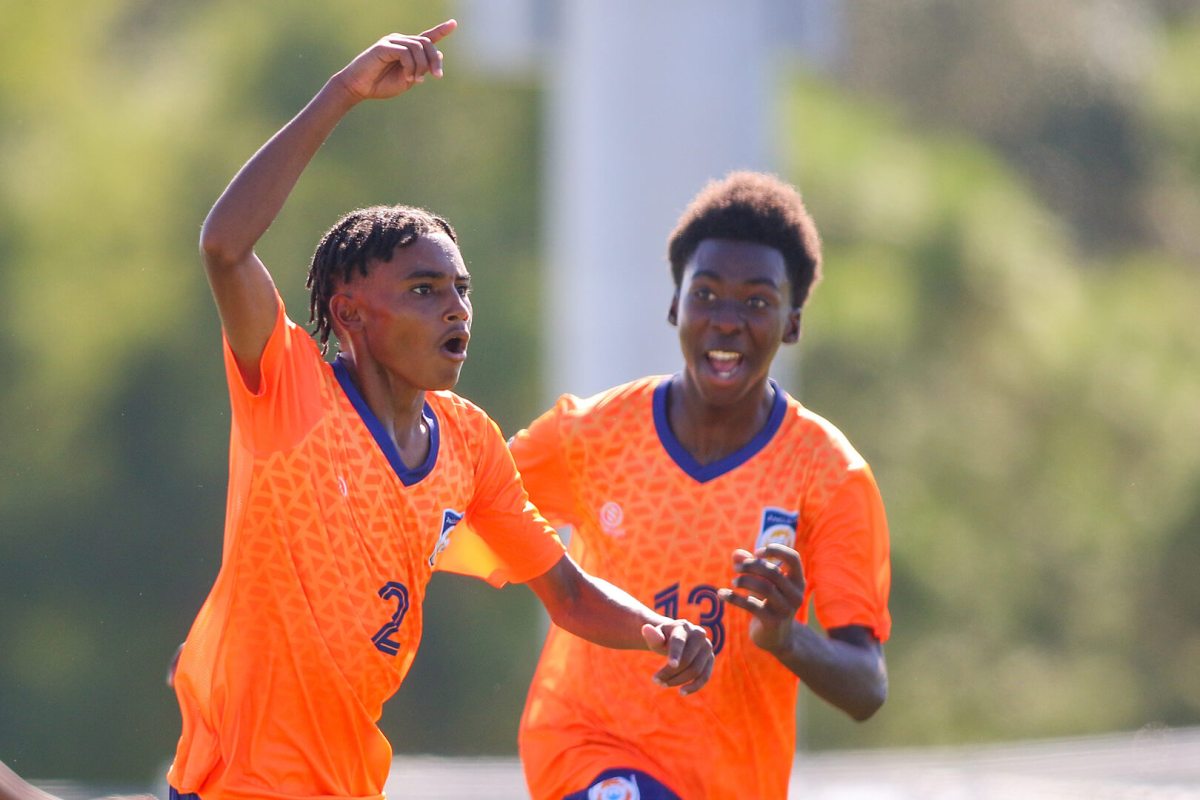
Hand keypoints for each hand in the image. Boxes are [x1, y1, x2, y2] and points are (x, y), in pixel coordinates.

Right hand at [334, 20, 457, 101]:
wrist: (359, 88)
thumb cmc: (381, 85)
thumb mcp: (408, 79)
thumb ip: (422, 68)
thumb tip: (439, 53)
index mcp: (407, 49)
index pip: (426, 37)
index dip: (441, 30)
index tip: (454, 23)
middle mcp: (400, 41)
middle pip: (426, 43)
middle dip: (435, 60)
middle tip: (437, 76)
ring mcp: (392, 41)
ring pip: (418, 47)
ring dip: (421, 66)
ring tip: (415, 80)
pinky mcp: (384, 46)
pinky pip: (405, 52)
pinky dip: (411, 67)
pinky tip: (407, 77)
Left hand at [641, 619, 712, 695]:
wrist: (678, 638)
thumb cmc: (664, 638)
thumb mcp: (657, 637)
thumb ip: (653, 636)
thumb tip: (645, 629)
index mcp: (683, 626)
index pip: (679, 641)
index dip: (675, 653)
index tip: (671, 665)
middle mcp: (699, 635)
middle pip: (687, 659)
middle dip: (670, 673)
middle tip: (655, 680)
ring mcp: (707, 647)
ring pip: (695, 670)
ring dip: (678, 680)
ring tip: (663, 684)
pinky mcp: (710, 659)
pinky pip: (705, 676)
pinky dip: (694, 686)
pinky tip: (681, 692)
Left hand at [720, 544, 805, 655]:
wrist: (776, 638)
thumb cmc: (769, 604)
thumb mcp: (763, 583)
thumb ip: (751, 566)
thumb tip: (736, 554)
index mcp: (797, 581)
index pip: (793, 558)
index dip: (776, 550)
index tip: (757, 553)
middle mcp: (795, 595)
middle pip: (773, 572)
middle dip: (751, 566)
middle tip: (737, 568)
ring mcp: (785, 610)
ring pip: (764, 587)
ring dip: (744, 580)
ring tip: (734, 581)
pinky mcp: (772, 622)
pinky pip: (751, 605)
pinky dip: (733, 597)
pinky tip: (721, 593)